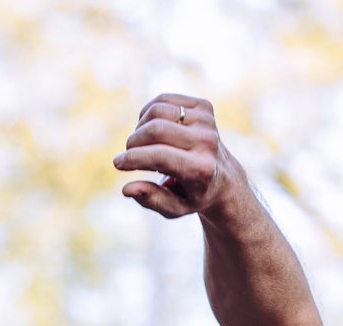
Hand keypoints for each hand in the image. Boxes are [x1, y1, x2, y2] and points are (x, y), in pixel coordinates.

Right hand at [114, 94, 237, 219]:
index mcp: (201, 169)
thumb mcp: (175, 208)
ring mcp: (208, 122)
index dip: (132, 158)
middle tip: (130, 154)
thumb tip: (126, 189)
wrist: (224, 178)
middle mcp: (208, 142)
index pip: (159, 156)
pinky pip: (163, 100)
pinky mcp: (204, 107)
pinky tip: (154, 130)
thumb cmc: (192, 194)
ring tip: (144, 144)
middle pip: (154, 129)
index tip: (117, 163)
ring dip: (141, 127)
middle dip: (134, 142)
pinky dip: (150, 114)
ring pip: (156, 110)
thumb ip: (151, 199)